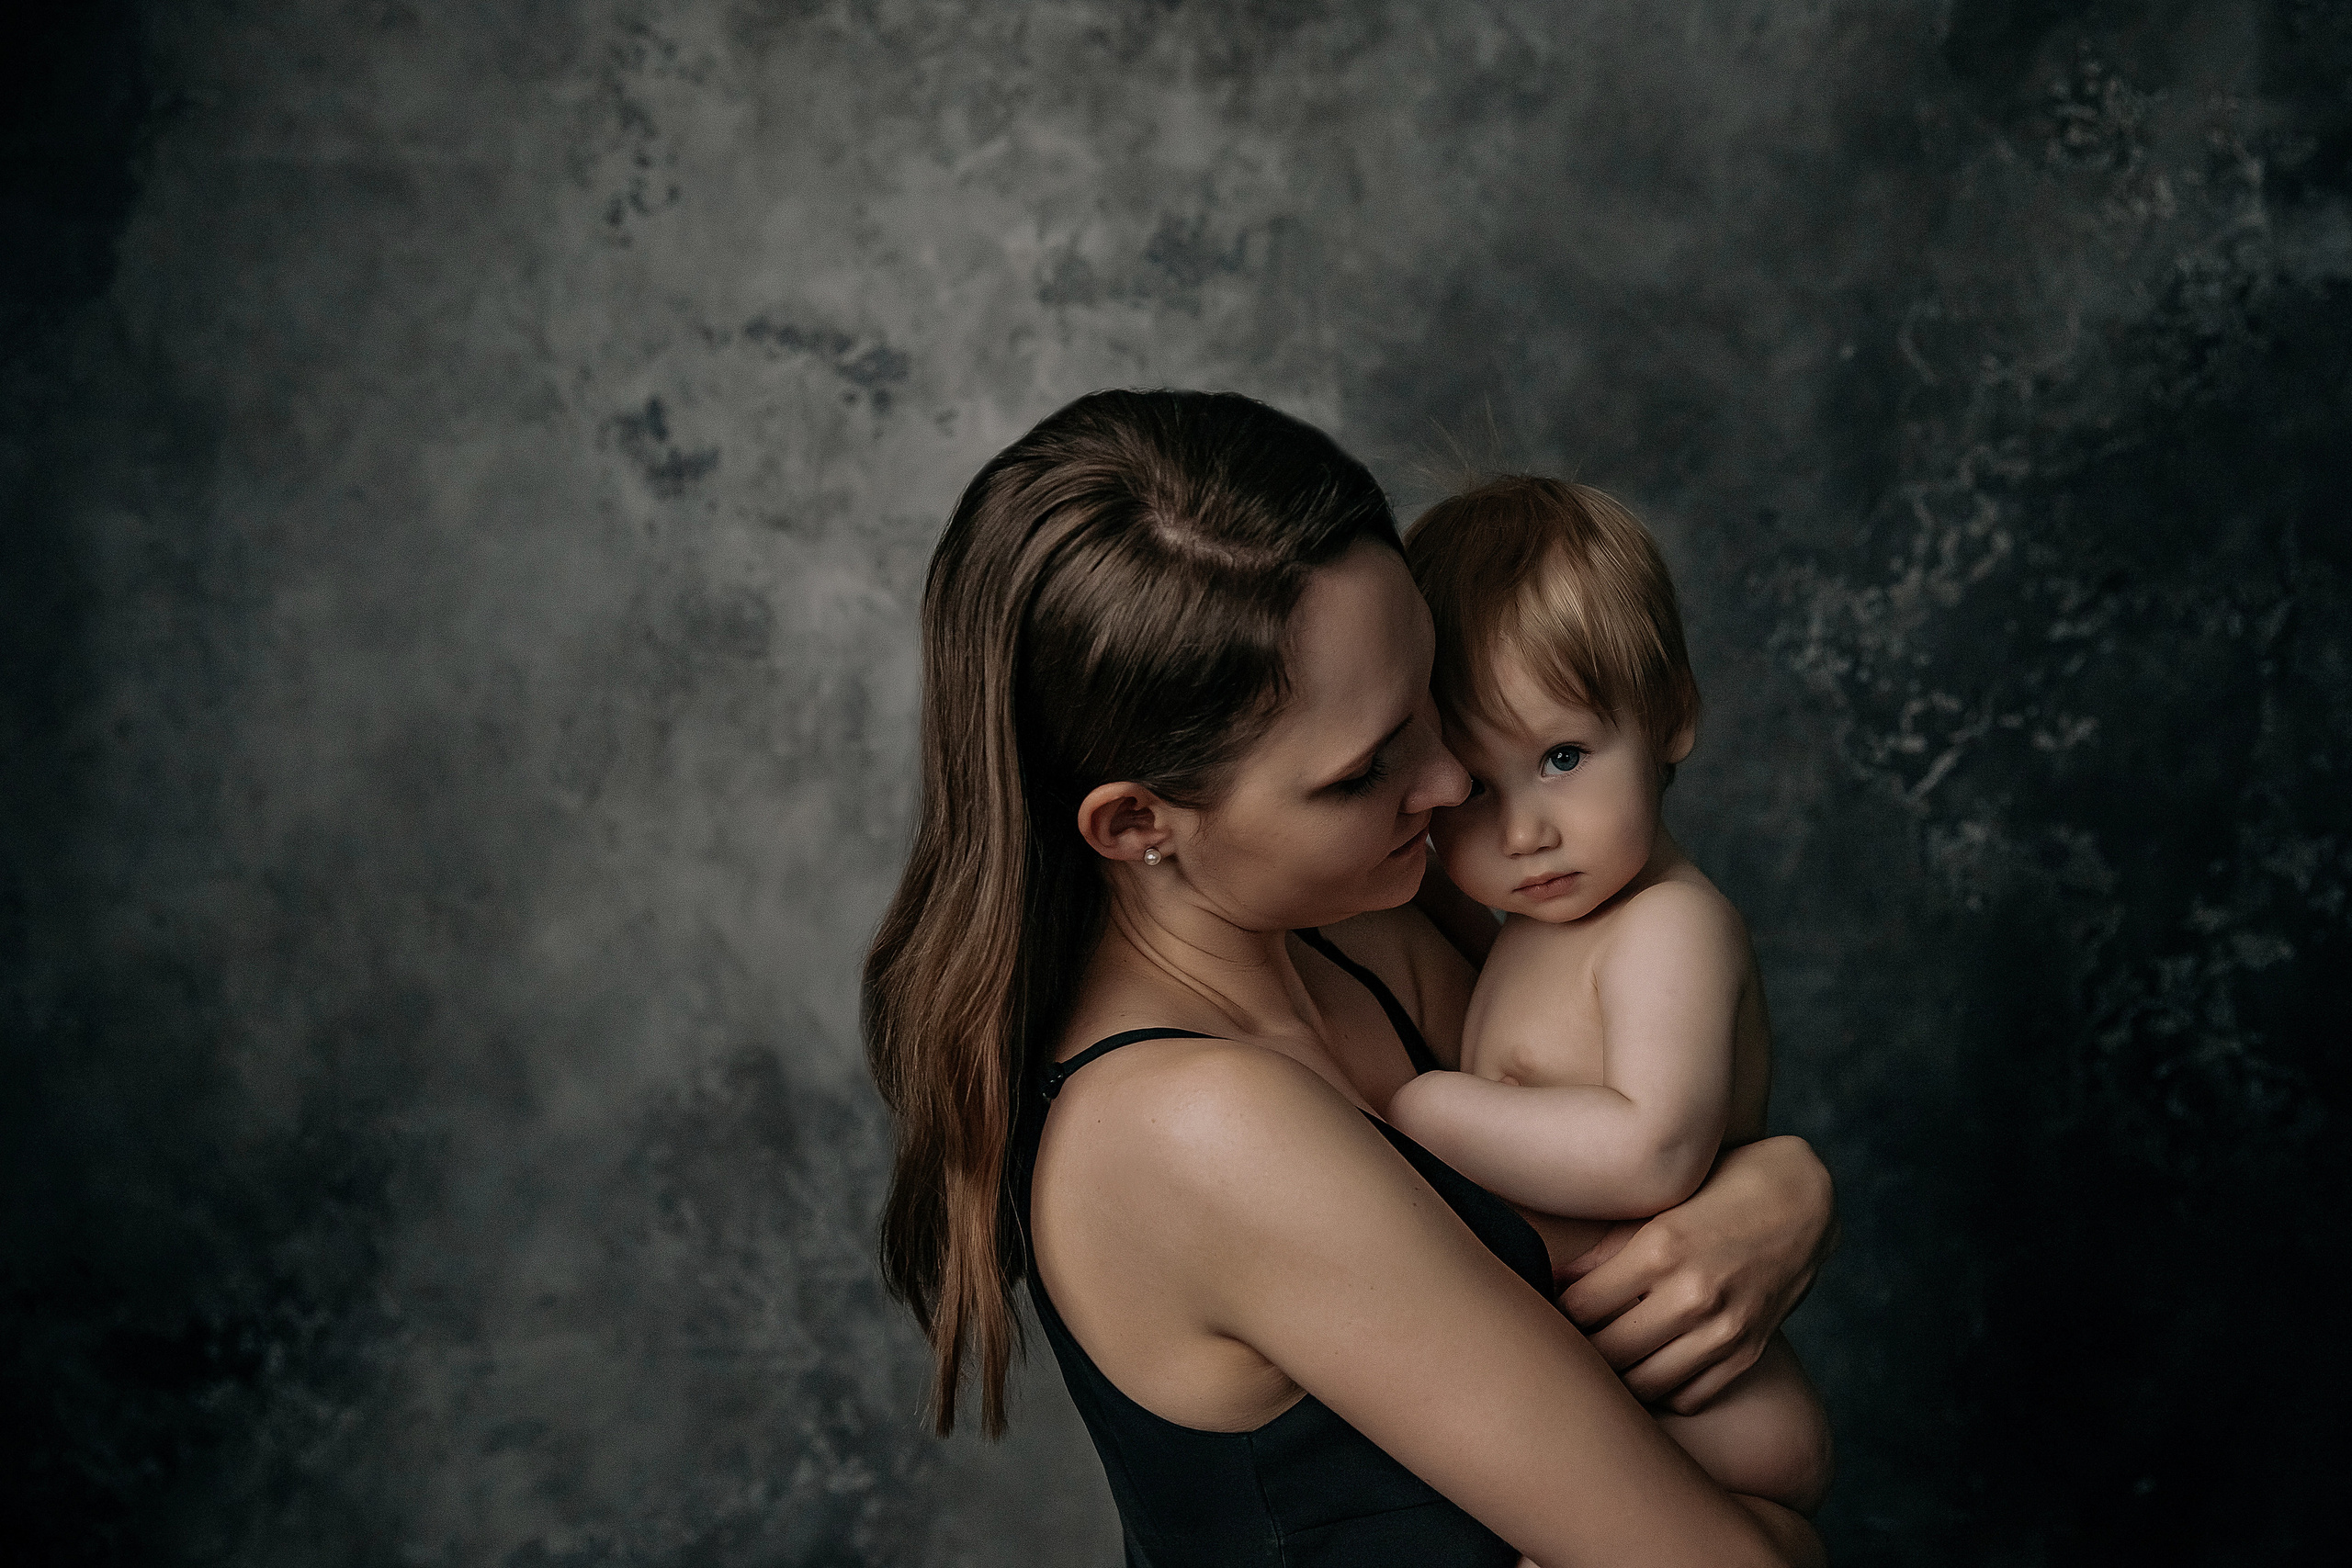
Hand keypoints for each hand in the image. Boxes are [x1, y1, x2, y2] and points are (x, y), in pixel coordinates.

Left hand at [1555, 1136, 1835, 1413]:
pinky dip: (1663, 1388)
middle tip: (1568, 1336)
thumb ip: (1608, 1244)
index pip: (1578, 1306)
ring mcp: (1724, 1329)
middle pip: (1606, 1352)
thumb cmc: (1719, 1186)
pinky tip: (1650, 1365)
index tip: (1549, 1303)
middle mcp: (1692, 1294)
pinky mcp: (1749, 1351)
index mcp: (1660, 1249)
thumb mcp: (1659, 1201)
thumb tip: (1553, 1278)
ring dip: (1618, 1374)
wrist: (1803, 1198)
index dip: (1556, 1308)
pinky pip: (1688, 1395)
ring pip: (1644, 1384)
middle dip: (1580, 1347)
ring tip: (1604, 1355)